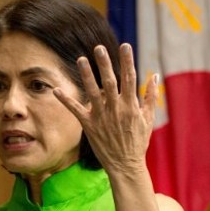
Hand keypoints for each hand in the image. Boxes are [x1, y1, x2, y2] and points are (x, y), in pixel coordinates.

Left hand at [53, 43, 157, 174]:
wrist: (126, 165)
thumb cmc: (138, 141)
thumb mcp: (148, 119)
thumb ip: (150, 97)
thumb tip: (154, 76)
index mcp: (131, 106)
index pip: (130, 78)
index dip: (127, 61)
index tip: (125, 45)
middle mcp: (116, 109)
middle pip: (110, 82)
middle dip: (105, 64)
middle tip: (98, 48)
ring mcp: (102, 117)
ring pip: (93, 92)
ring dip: (86, 75)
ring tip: (81, 59)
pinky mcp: (89, 125)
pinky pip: (76, 110)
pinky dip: (66, 100)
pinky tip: (56, 90)